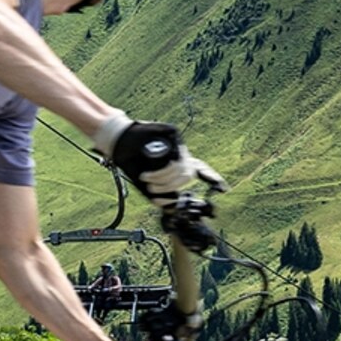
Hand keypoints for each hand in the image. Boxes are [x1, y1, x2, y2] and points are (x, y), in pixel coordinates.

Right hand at [92, 113, 225, 196]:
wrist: (116, 143)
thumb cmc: (131, 161)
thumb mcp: (145, 182)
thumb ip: (158, 195)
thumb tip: (171, 208)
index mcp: (176, 162)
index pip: (201, 170)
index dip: (212, 178)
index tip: (224, 189)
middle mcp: (180, 152)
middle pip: (188, 175)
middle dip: (170, 187)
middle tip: (152, 189)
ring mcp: (178, 142)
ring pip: (182, 168)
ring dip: (164, 181)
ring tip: (147, 180)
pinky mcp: (172, 132)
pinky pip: (175, 157)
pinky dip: (162, 172)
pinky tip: (148, 175)